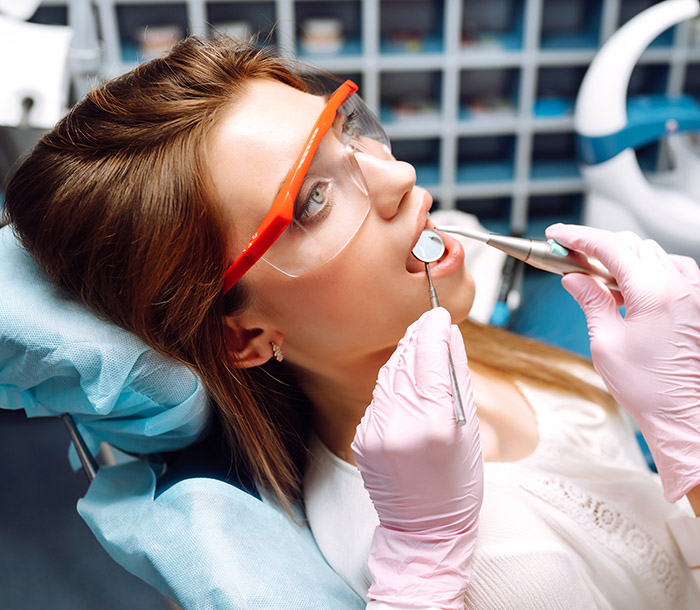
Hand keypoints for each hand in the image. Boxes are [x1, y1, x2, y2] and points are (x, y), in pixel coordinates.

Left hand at [352, 307, 482, 609]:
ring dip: (404, 358)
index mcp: (435, 424)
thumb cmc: (457, 483)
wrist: (424, 528)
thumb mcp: (469, 431)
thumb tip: (449, 338)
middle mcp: (400, 425)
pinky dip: (393, 385)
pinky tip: (405, 380)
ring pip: (389, 377)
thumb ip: (456, 380)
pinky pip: (378, 399)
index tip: (438, 313)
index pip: (430, 359)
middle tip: (429, 322)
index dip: (433, 330)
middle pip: (405, 363)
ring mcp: (375, 433)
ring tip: (418, 344)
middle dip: (417, 338)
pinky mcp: (361, 439)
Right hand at [546, 223, 699, 502]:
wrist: (686, 415)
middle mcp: (680, 285)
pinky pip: (671, 269)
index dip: (577, 237)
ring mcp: (693, 292)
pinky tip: (629, 286)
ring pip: (652, 253)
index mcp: (654, 291)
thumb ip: (591, 301)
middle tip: (567, 256)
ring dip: (621, 257)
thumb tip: (575, 278)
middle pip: (631, 244)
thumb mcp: (606, 342)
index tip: (556, 235)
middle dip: (596, 245)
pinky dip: (645, 268)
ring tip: (595, 276)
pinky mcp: (697, 303)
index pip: (610, 246)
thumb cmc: (650, 388)